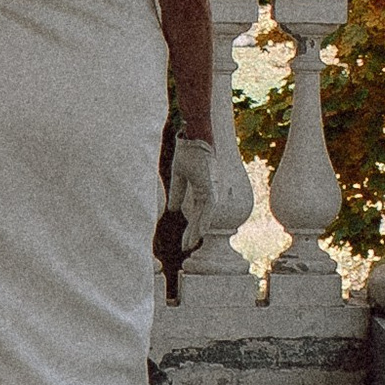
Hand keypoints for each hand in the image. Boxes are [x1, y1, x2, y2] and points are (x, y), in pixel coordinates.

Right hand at [168, 136, 232, 255]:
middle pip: (201, 217)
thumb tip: (173, 210)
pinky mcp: (209, 186)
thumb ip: (178, 192)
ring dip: (198, 230)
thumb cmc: (187, 151)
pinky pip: (208, 207)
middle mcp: (208, 191)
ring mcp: (210, 188)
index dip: (190, 227)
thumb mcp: (179, 176)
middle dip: (193, 233)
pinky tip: (200, 231)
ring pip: (205, 215)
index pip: (196, 213)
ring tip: (190, 244)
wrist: (193, 136)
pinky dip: (204, 219)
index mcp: (201, 189)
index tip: (184, 240)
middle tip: (187, 248)